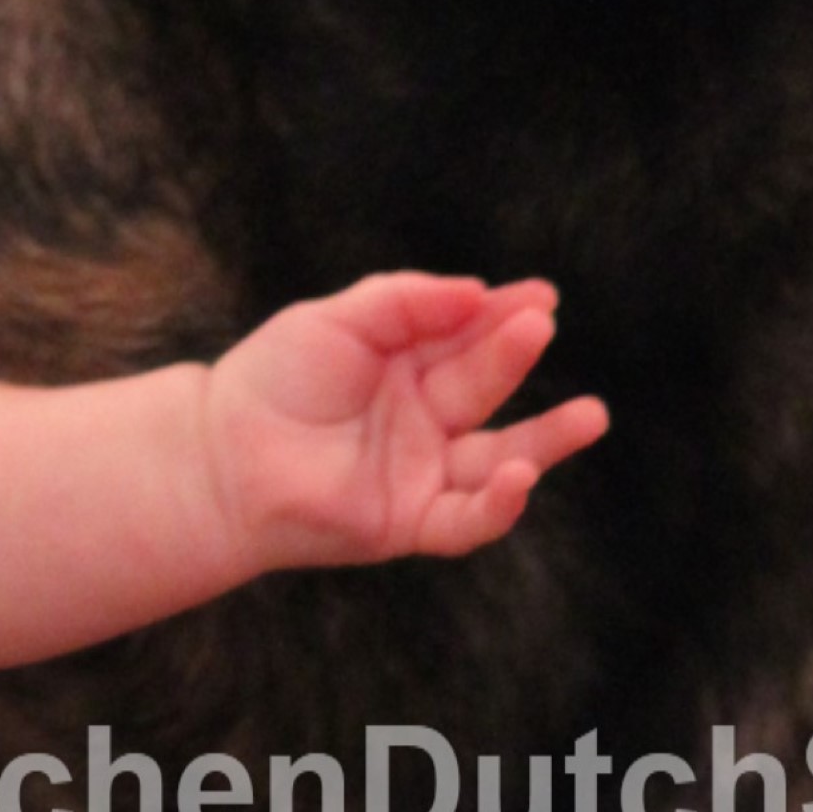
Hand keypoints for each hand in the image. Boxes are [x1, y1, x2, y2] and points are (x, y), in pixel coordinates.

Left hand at [198, 272, 604, 573]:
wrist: (221, 453)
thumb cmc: (273, 379)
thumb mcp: (341, 319)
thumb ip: (409, 302)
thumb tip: (480, 291)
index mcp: (408, 366)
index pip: (471, 337)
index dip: (507, 316)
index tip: (542, 295)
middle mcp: (424, 419)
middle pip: (485, 386)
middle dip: (514, 355)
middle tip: (539, 325)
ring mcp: (421, 471)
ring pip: (499, 459)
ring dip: (546, 440)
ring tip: (591, 417)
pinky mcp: (409, 521)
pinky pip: (468, 521)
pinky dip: (500, 504)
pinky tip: (522, 476)